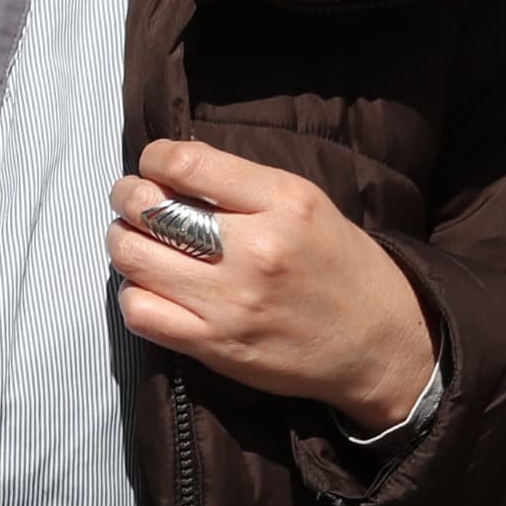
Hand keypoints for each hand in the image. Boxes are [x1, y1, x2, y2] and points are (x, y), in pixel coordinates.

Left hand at [110, 141, 437, 432]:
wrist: (382, 345)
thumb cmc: (342, 269)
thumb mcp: (311, 207)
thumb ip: (245, 185)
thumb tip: (174, 161)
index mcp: (287, 204)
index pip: (187, 164)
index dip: (154, 159)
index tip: (153, 167)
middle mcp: (256, 249)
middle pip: (148, 210)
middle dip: (127, 198)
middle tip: (131, 202)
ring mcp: (231, 301)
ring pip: (132, 258)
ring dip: (122, 244)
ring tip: (136, 241)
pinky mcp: (214, 344)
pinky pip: (138, 312)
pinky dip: (133, 294)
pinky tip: (150, 287)